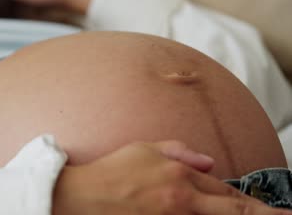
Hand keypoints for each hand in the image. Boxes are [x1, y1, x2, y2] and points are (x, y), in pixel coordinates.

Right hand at [53, 141, 291, 214]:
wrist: (85, 196)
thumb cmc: (113, 170)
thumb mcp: (144, 148)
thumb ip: (179, 151)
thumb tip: (209, 162)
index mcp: (180, 176)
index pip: (223, 188)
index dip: (250, 202)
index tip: (272, 209)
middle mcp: (183, 201)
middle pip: (233, 211)